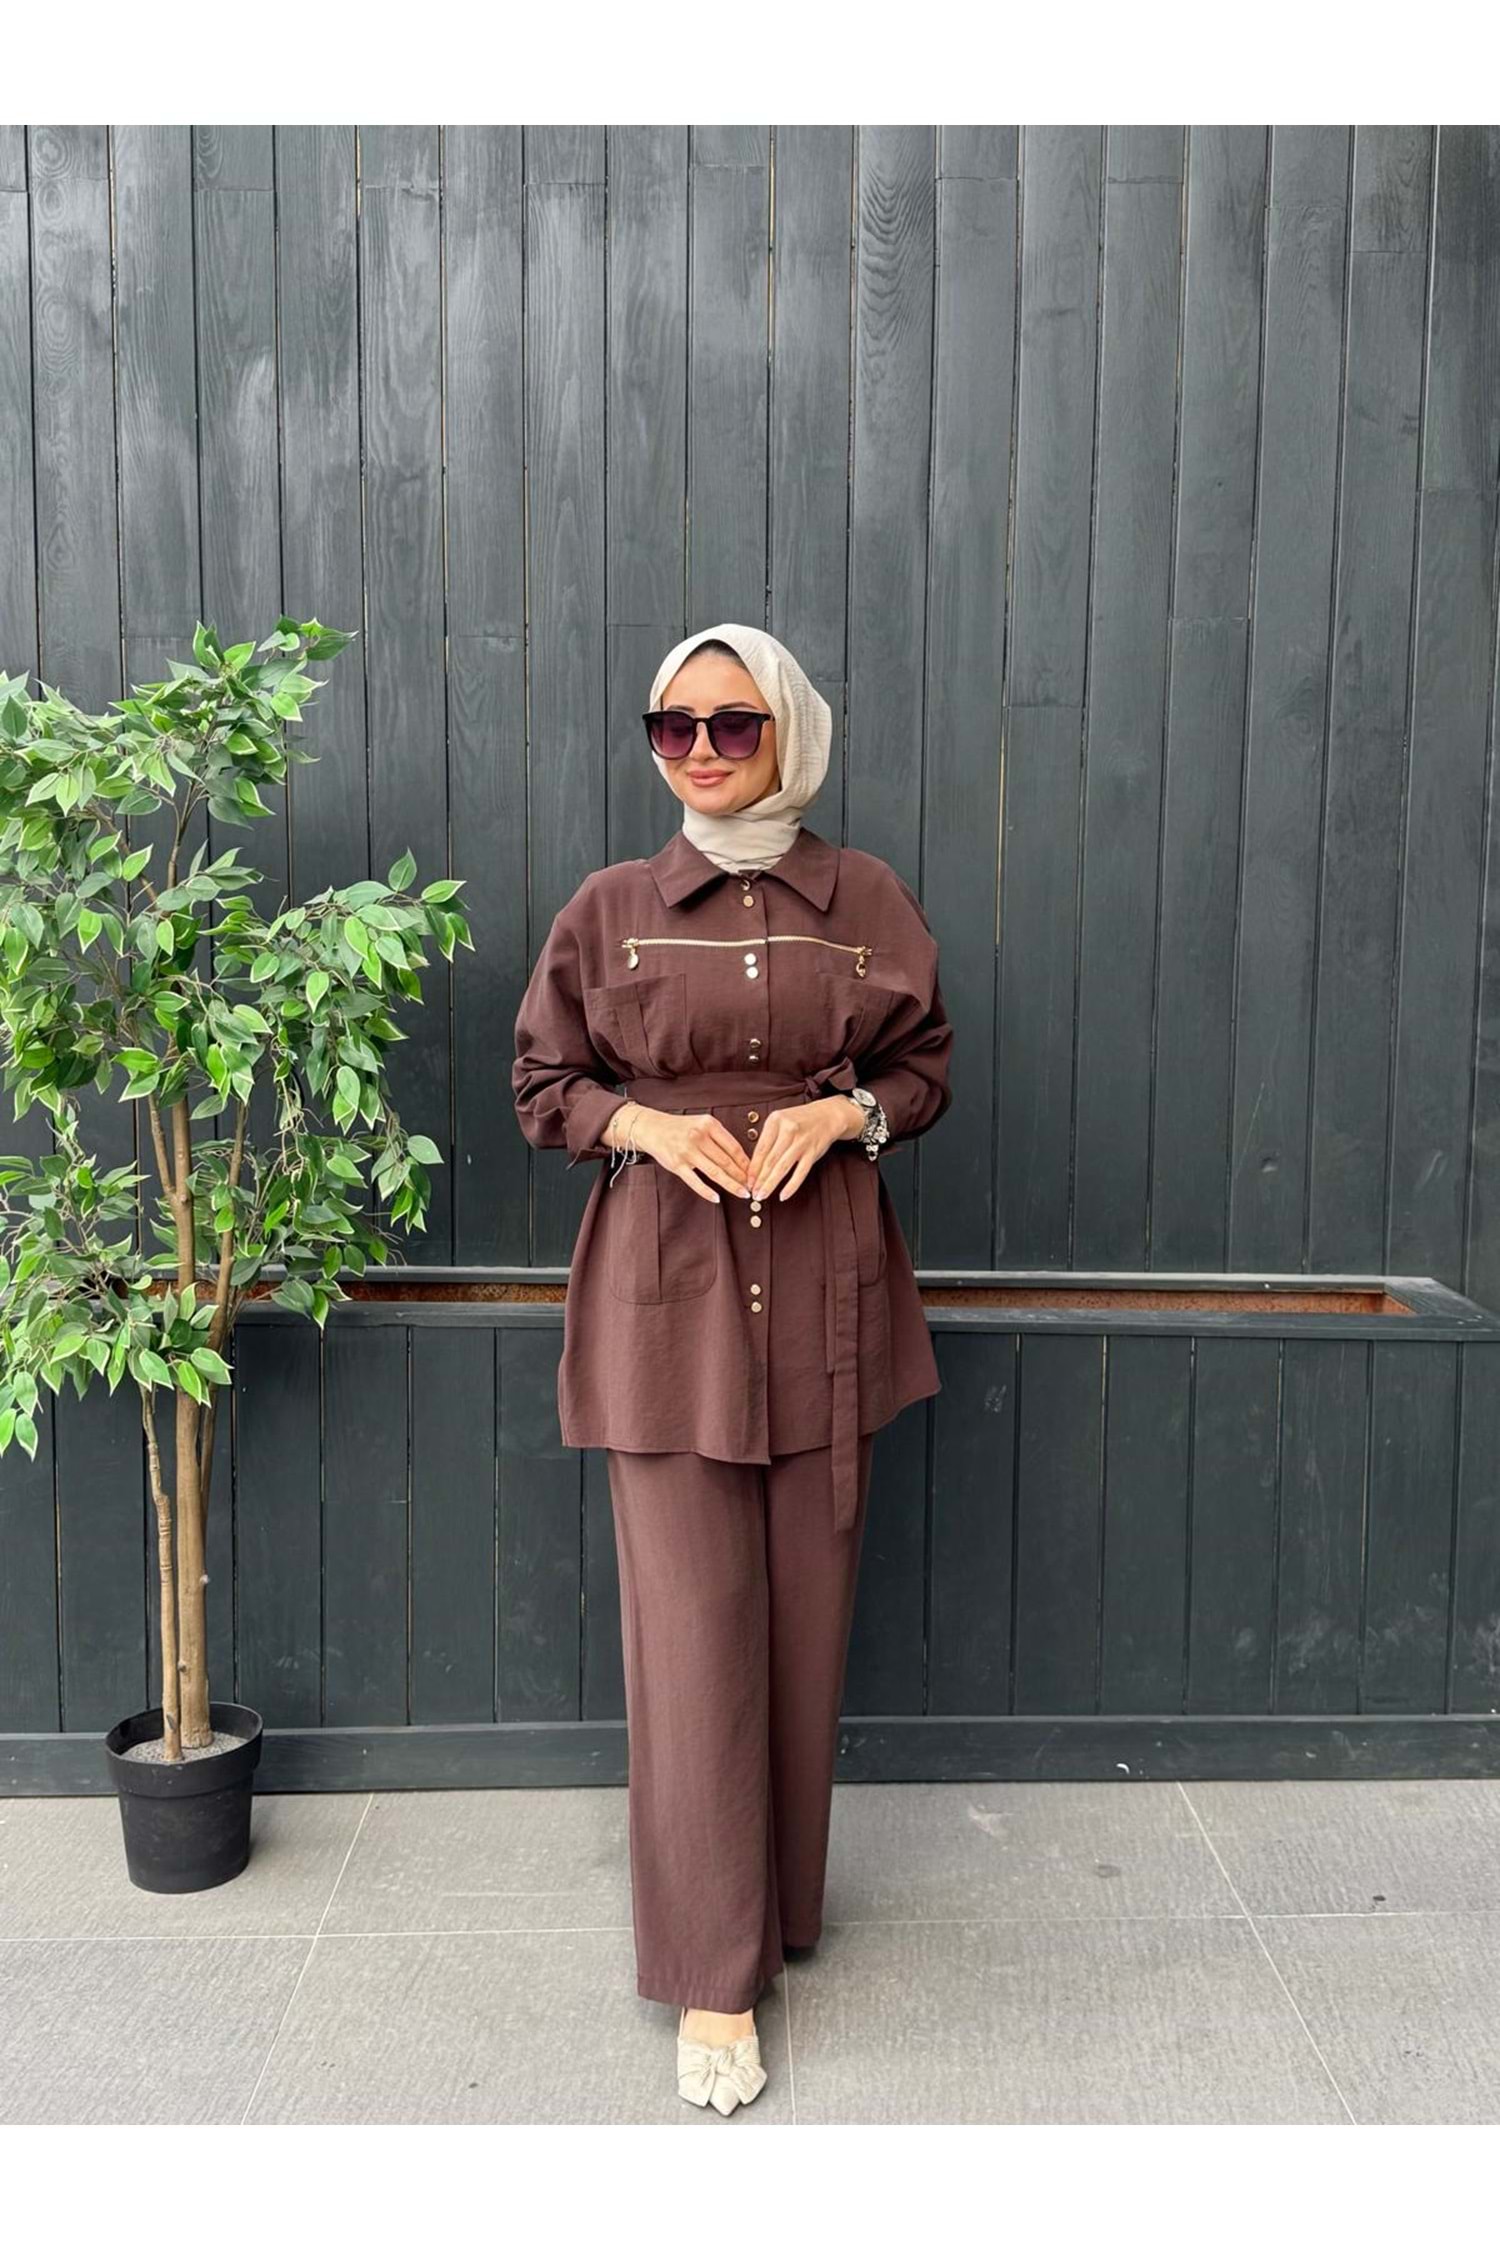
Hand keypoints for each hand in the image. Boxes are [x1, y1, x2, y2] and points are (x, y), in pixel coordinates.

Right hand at [614, 1102, 751, 1205]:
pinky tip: (717, 1198)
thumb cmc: (681, 1128)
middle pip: (726, 1161)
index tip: (755, 1172)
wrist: (652, 1128)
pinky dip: (707, 1191)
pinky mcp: (676, 1165)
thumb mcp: (702, 1124)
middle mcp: (698, 1136)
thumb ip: (720, 1138)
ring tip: (742, 1193)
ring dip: (731, 1185)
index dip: (746, 1162)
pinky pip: (695, 1181)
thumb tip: (742, 1159)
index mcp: (708, 1124)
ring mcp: (687, 1152)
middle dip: (742, 1176)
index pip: (733, 1147)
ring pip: (715, 1172)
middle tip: (753, 1186)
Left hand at [747, 1095, 860, 1203]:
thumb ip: (768, 1139)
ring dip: (770, 1184)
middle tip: (753, 1192)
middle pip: (770, 1160)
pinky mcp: (813, 1152)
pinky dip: (791, 1186)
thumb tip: (754, 1165)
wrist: (828, 1115)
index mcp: (776, 1120)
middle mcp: (788, 1130)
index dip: (752, 1168)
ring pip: (782, 1168)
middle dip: (759, 1180)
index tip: (747, 1180)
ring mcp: (802, 1141)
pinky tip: (783, 1195)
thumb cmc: (801, 1120)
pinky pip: (800, 1173)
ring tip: (762, 1196)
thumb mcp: (781, 1121)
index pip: (760, 1149)